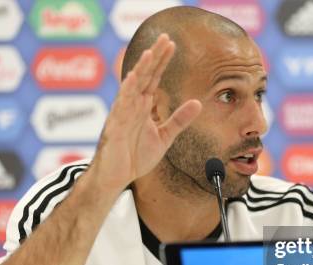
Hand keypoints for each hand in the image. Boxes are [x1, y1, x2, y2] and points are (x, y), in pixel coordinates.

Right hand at [91, 34, 201, 188]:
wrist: (116, 178)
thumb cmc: (134, 156)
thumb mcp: (164, 137)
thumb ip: (179, 120)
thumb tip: (198, 103)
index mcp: (142, 106)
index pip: (153, 78)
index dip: (162, 61)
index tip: (171, 44)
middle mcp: (131, 106)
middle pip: (144, 76)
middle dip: (154, 57)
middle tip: (165, 38)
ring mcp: (122, 115)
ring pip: (132, 87)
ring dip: (141, 69)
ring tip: (150, 53)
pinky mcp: (115, 128)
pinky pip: (121, 107)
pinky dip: (126, 92)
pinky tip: (133, 79)